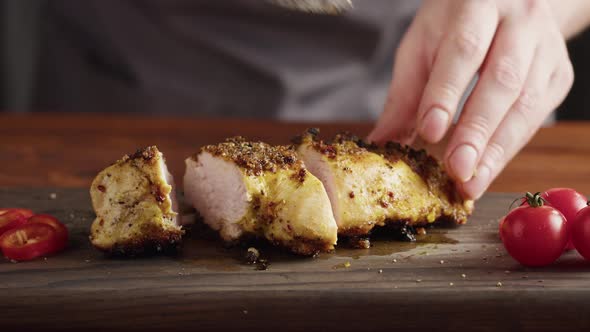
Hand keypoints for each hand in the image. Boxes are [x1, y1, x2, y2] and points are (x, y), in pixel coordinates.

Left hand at [368, 0, 574, 199]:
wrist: (507, 3)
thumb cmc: (455, 26)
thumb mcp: (421, 46)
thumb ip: (404, 94)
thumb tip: (380, 143)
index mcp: (477, 6)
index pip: (463, 51)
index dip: (447, 93)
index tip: (430, 131)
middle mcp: (520, 23)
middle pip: (502, 81)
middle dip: (477, 130)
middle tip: (457, 169)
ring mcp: (546, 49)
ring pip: (526, 104)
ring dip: (497, 149)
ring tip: (472, 181)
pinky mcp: (559, 74)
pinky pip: (538, 116)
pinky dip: (510, 147)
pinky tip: (488, 168)